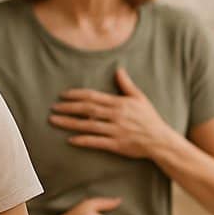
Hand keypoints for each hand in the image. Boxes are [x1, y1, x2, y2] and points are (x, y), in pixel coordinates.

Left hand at [49, 67, 176, 159]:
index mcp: (119, 103)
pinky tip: (70, 139)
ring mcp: (115, 131)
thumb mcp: (140, 98)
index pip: (93, 96)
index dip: (76, 95)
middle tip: (53, 108)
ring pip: (88, 125)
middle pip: (86, 109)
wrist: (160, 140)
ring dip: (69, 123)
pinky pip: (96, 142)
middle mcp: (115, 116)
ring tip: (54, 121)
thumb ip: (127, 84)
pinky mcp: (116, 145)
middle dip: (68, 108)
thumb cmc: (149, 119)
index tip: (63, 95)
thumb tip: (119, 69)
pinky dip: (83, 140)